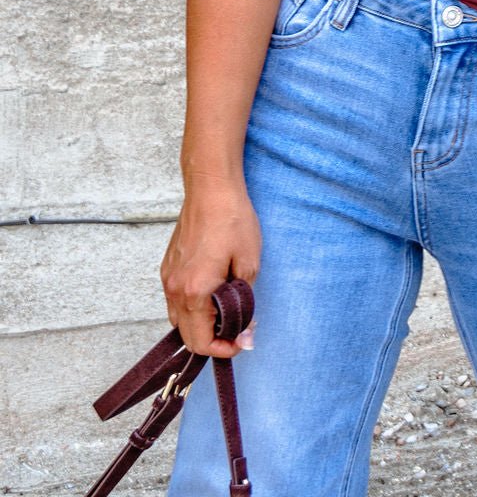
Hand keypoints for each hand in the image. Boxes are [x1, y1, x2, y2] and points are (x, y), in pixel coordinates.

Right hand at [160, 178, 261, 357]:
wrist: (211, 188)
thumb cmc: (232, 220)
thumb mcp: (248, 263)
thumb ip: (244, 302)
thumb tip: (244, 331)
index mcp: (194, 291)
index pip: (200, 342)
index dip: (222, 349)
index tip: (241, 342)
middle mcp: (174, 289)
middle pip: (186, 335)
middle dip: (212, 339)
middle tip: (237, 329)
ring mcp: (168, 277)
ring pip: (178, 318)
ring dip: (200, 324)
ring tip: (226, 311)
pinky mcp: (167, 266)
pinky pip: (175, 299)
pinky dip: (191, 307)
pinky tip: (212, 292)